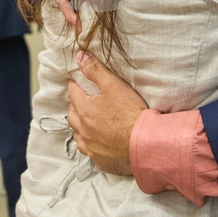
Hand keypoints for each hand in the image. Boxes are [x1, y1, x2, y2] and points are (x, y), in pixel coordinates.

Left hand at [67, 50, 147, 174]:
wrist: (145, 143)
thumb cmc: (131, 113)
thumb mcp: (114, 85)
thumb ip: (95, 70)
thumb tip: (80, 56)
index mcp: (85, 110)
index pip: (73, 94)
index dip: (73, 86)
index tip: (73, 82)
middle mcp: (84, 130)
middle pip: (72, 116)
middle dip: (73, 107)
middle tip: (78, 101)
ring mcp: (91, 147)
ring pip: (78, 135)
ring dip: (79, 128)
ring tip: (83, 123)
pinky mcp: (101, 160)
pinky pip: (89, 151)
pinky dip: (89, 145)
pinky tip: (94, 144)